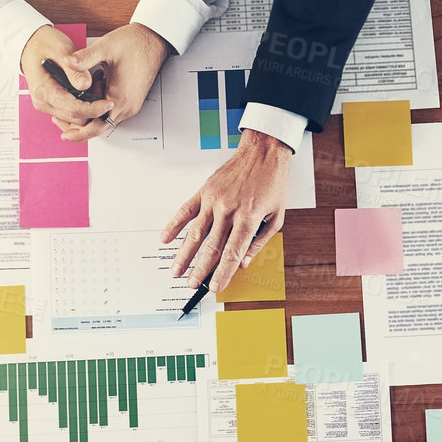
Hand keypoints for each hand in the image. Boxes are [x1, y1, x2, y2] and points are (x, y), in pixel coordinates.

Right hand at [20, 24, 112, 140]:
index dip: (94, 109)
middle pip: (75, 118)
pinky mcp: (52, 104)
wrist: (32, 44)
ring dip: (88, 109)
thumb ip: (74, 70)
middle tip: (102, 88)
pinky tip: (88, 92)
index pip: (73, 109)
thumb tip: (86, 85)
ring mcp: (47, 105)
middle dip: (92, 109)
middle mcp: (43, 102)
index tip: (108, 104)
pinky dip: (82, 107)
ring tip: (96, 87)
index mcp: (43, 90)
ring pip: (74, 119)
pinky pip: (71, 114)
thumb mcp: (62, 51)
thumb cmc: (44, 45)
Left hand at [61, 22, 170, 140]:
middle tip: (63, 117)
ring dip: (91, 112)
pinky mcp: (132, 100)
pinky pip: (112, 111)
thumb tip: (67, 62)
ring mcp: (131, 104)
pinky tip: (94, 88)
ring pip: (106, 119)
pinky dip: (99, 106)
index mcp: (119, 97)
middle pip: (100, 126)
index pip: (97, 126)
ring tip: (80, 92)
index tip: (64, 133)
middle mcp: (127, 105)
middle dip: (81, 123)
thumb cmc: (135, 44)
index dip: (79, 132)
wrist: (154, 40)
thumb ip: (84, 58)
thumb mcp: (105, 47)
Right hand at [161, 130, 290, 291]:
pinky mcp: (204, 191)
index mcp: (248, 219)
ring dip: (184, 254)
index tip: (214, 287)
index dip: (222, 273)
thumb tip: (243, 262)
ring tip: (176, 270)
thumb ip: (259, 242)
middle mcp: (229, 210)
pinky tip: (165, 238)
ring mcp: (214, 201)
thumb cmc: (271, 184)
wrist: (262, 154)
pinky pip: (185, 211)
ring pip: (195, 233)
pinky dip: (173, 225)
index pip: (231, 253)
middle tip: (192, 285)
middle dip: (200, 270)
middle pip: (211, 247)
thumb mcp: (275, 216)